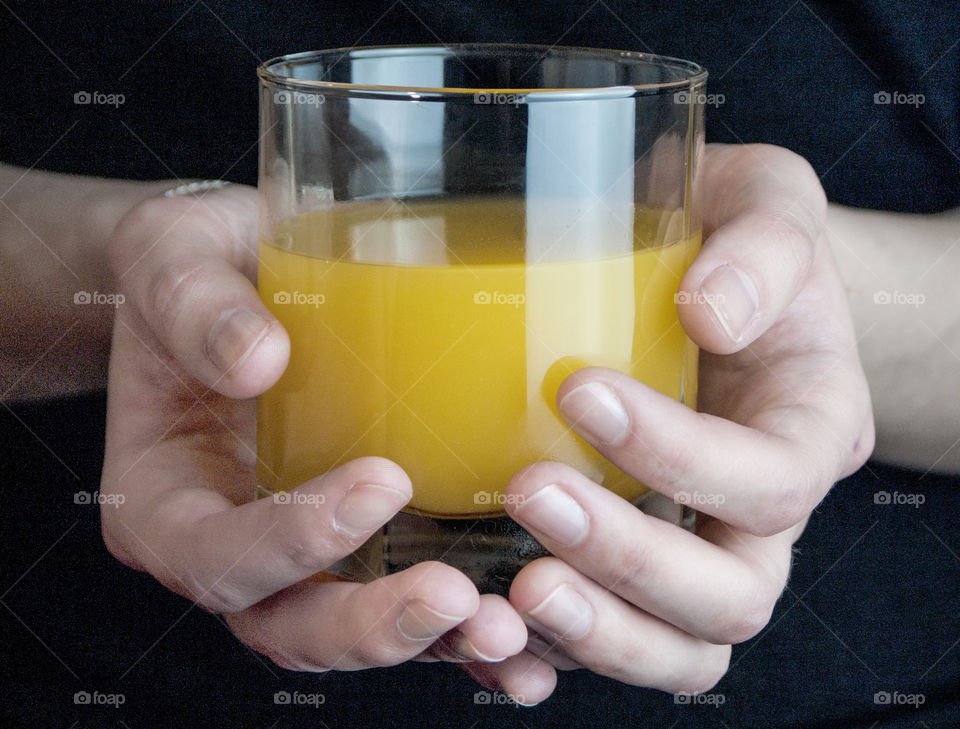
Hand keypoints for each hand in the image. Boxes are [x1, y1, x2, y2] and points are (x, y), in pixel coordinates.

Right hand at [99, 184, 525, 675]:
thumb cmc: (196, 267)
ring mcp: (305, 555)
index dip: (293, 542)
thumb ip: (193, 304)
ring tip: (507, 627)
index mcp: (170, 503)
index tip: (380, 484)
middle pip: (291, 624)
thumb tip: (257, 358)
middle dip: (373, 625)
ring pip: (357, 631)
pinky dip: (461, 629)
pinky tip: (528, 629)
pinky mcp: (366, 541)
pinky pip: (408, 600)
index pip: (217, 555)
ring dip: (433, 641)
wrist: (238, 275)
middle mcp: (236, 548)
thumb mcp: (171, 255)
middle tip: (453, 595)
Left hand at [480, 143, 874, 701]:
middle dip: (630, 559)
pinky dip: (555, 652)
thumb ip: (763, 246)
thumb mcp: (769, 202)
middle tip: (535, 493)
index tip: (581, 391)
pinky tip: (490, 623)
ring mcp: (700, 544)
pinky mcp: (635, 558)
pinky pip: (613, 639)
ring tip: (512, 590)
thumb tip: (709, 312)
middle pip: (729, 596)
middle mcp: (762, 509)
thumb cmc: (737, 233)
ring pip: (680, 648)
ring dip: (597, 632)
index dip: (681, 455)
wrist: (708, 271)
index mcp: (810, 426)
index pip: (771, 480)